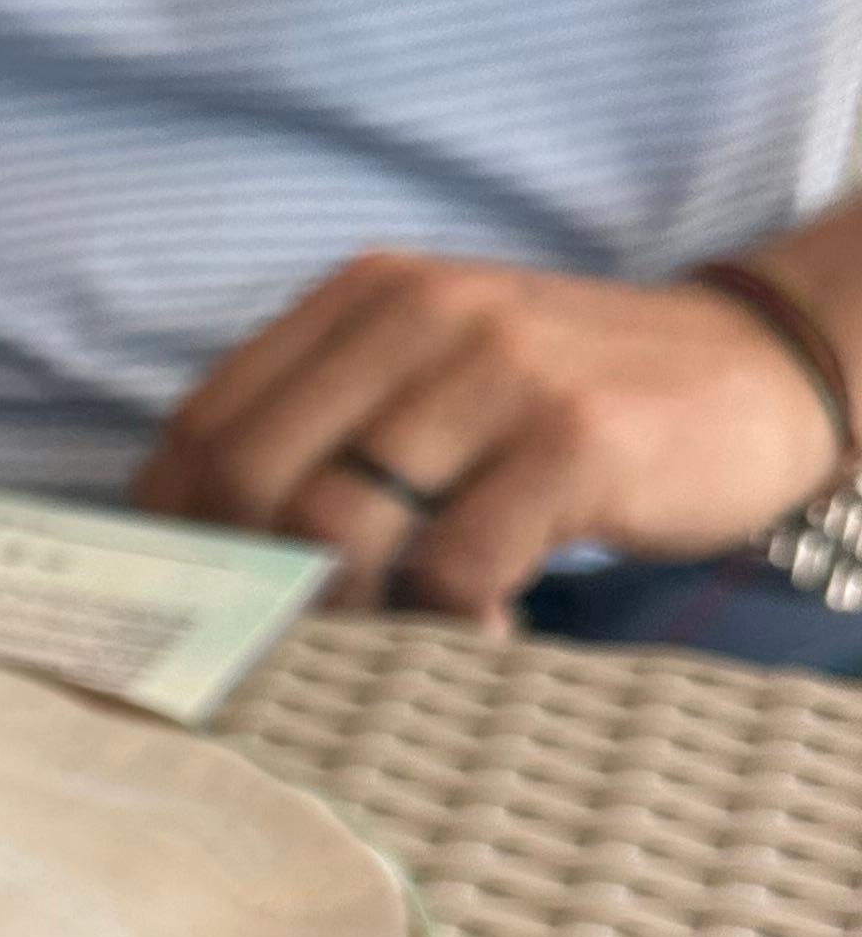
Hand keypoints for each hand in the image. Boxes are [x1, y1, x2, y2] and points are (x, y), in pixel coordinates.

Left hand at [134, 252, 847, 626]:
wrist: (761, 366)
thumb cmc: (566, 401)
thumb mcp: (434, 375)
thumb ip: (332, 429)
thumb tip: (212, 559)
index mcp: (363, 297)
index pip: (204, 424)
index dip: (175, 534)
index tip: (195, 607)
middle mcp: (419, 315)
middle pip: (250, 482)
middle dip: (256, 583)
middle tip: (306, 638)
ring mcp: (496, 371)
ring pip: (338, 527)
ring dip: (351, 614)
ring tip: (400, 635)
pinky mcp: (572, 438)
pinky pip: (454, 566)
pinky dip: (452, 623)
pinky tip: (487, 627)